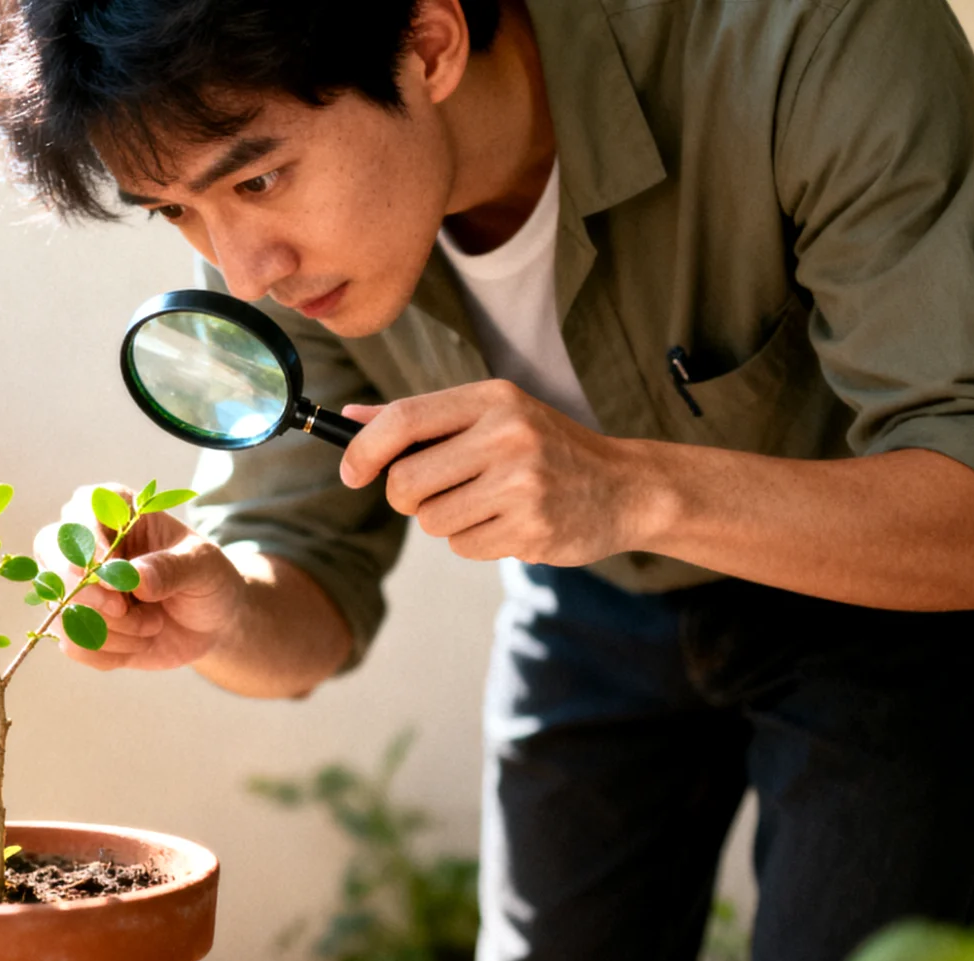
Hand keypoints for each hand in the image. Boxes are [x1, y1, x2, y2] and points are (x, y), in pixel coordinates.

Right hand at [33, 484, 246, 670]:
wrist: (211, 622)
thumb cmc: (207, 579)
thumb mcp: (203, 566)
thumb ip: (171, 568)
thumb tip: (135, 577)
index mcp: (116, 511)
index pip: (80, 512)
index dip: (88, 543)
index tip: (113, 572)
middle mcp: (87, 544)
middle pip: (50, 553)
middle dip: (85, 591)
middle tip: (122, 608)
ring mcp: (78, 586)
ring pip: (61, 607)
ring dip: (111, 629)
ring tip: (151, 625)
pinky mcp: (79, 625)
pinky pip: (73, 645)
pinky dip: (110, 652)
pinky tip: (138, 643)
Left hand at [339, 380, 643, 565]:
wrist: (625, 488)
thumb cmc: (544, 447)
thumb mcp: (491, 415)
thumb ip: (420, 419)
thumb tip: (349, 420)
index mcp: (492, 399)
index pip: (402, 419)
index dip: (363, 451)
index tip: (350, 472)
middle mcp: (507, 435)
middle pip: (406, 482)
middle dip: (406, 497)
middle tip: (433, 492)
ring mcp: (523, 484)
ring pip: (432, 521)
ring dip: (445, 521)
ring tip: (486, 504)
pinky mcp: (532, 529)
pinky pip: (463, 548)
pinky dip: (474, 542)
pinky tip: (508, 522)